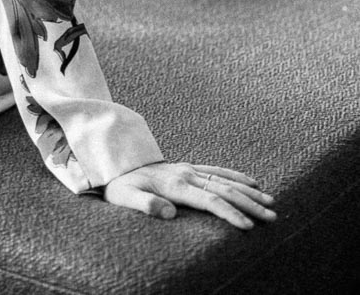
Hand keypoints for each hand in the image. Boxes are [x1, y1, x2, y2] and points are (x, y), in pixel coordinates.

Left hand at [103, 163, 276, 229]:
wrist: (117, 164)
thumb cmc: (121, 186)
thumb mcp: (124, 197)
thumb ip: (145, 204)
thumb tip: (170, 213)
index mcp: (175, 185)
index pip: (209, 200)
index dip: (229, 213)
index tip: (247, 227)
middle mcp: (186, 174)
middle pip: (224, 190)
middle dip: (249, 204)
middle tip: (272, 218)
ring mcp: (189, 169)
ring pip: (225, 180)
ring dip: (249, 192)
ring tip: (271, 204)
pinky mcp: (189, 168)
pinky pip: (217, 171)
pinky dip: (237, 176)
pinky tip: (253, 183)